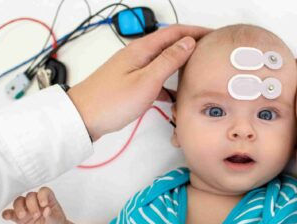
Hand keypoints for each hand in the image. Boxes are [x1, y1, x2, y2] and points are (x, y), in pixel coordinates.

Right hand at [2, 187, 68, 223]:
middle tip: (36, 215)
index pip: (44, 191)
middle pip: (30, 196)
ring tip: (22, 216)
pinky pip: (10, 213)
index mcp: (48, 199)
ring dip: (18, 207)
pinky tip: (7, 216)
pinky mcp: (19, 218)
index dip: (42, 195)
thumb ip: (51, 216)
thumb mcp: (56, 221)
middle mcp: (36, 202)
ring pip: (19, 201)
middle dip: (31, 204)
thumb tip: (47, 210)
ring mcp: (27, 209)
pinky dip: (7, 213)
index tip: (43, 204)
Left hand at [68, 24, 211, 140]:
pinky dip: (169, 84)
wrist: (83, 118)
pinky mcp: (131, 83)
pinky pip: (155, 79)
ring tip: (198, 72)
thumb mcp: (146, 81)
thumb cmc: (111, 101)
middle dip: (191, 46)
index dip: (195, 32)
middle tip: (210, 53)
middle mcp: (137, 55)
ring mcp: (134, 69)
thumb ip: (169, 60)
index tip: (213, 36)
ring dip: (181, 65)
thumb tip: (188, 42)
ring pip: (163, 62)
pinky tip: (176, 97)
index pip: (174, 32)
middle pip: (169, 44)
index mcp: (141, 50)